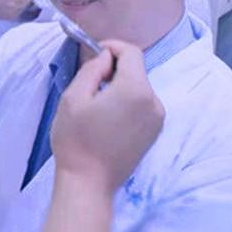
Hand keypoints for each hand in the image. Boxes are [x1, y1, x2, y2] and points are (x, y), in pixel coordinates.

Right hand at [51, 40, 164, 193]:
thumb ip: (92, 69)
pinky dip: (127, 102)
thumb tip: (105, 57)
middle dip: (114, 69)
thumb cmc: (76, 139)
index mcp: (136, 90)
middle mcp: (154, 102)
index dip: (111, 48)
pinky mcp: (154, 132)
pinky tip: (107, 118)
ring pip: (139, 87)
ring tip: (96, 105)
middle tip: (89, 84)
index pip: (131, 52)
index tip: (92, 57)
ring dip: (120, 86)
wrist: (88, 183)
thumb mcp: (74, 96)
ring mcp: (157, 119)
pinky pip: (142, 104)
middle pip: (136, 69)